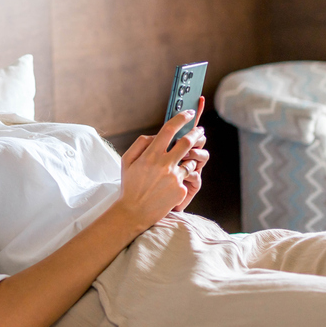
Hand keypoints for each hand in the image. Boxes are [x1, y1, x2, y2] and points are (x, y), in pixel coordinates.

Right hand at [115, 100, 202, 231]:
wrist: (134, 212)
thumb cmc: (130, 185)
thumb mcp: (126, 161)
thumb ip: (140, 144)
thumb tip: (155, 135)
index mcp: (150, 155)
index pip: (169, 130)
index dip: (181, 119)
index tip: (188, 114)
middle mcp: (164, 164)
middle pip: (187, 142)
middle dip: (196, 133)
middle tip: (199, 131)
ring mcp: (174, 178)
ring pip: (190, 161)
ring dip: (190, 158)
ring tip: (184, 161)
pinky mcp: (181, 189)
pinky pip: (187, 178)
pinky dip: (183, 177)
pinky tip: (173, 183)